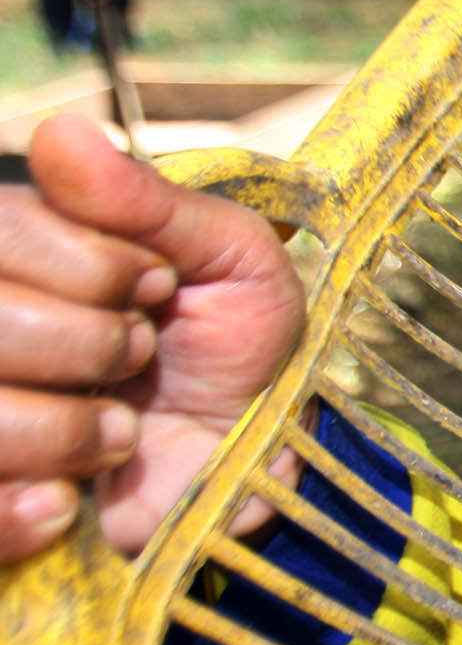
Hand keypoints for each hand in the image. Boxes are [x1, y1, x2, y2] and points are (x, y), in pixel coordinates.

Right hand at [0, 115, 305, 562]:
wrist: (254, 458)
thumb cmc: (236, 343)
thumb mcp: (230, 257)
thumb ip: (150, 202)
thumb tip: (61, 133)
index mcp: (16, 249)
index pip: (4, 233)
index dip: (97, 268)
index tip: (157, 289)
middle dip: (87, 345)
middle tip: (139, 356)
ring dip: (65, 432)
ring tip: (117, 431)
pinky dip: (19, 511)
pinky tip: (66, 500)